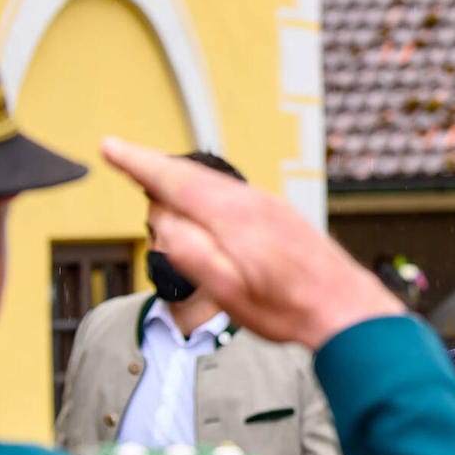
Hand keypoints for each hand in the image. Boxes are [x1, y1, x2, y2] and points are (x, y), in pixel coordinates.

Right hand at [100, 138, 404, 349]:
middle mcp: (250, 200)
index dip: (137, 162)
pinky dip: (203, 187)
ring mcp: (268, 204)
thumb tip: (163, 217)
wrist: (344, 307)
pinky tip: (199, 198)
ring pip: (212, 181)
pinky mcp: (279, 213)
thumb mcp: (227, 291)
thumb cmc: (288, 307)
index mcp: (232, 216)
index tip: (110, 147)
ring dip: (178, 176)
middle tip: (121, 154)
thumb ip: (190, 252)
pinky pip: (230, 190)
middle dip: (153, 164)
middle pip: (191, 174)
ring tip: (150, 174)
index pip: (173, 179)